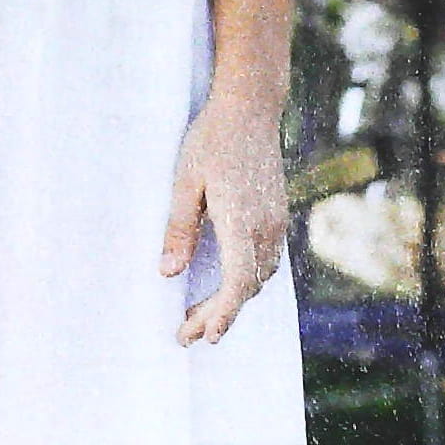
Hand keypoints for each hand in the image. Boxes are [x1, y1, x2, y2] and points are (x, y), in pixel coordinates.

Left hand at [159, 94, 288, 346]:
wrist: (250, 108)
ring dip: (233, 301)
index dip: (222, 314)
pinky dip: (246, 282)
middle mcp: (266, 226)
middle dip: (218, 315)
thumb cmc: (212, 139)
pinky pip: (266, 261)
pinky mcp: (276, 214)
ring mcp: (275, 221)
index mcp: (242, 220)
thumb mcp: (184, 181)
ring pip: (259, 276)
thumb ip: (179, 229)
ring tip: (201, 318)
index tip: (204, 336)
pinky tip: (226, 286)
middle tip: (185, 335)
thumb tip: (168, 273)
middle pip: (247, 286)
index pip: (237, 282)